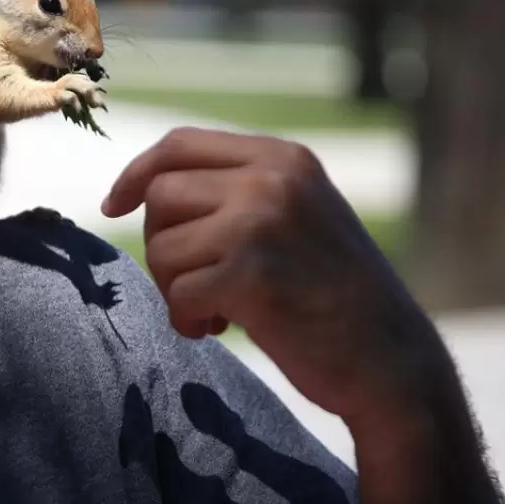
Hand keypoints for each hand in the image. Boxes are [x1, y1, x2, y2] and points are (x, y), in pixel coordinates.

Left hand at [100, 127, 448, 423]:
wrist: (390, 359)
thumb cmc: (333, 295)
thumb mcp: (296, 215)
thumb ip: (239, 191)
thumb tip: (146, 187)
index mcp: (283, 157)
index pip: (180, 144)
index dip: (137, 174)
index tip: (114, 206)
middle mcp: (272, 179)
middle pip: (162, 195)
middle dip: (163, 245)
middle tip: (195, 283)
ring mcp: (262, 222)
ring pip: (162, 245)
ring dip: (174, 288)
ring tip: (215, 309)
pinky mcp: (252, 274)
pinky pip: (178, 293)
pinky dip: (186, 319)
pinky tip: (220, 328)